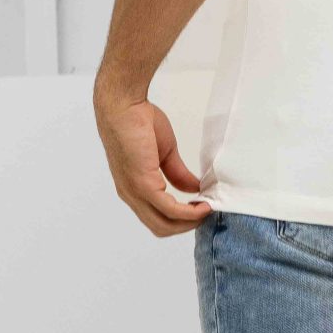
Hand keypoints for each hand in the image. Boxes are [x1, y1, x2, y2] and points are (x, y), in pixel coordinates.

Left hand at [93, 88, 210, 236]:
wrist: (124, 106)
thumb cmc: (138, 122)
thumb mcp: (164, 153)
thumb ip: (178, 173)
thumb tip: (194, 189)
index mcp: (134, 189)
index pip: (157, 218)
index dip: (180, 219)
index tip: (200, 209)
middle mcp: (131, 195)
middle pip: (161, 227)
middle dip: (187, 226)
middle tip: (207, 213)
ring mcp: (135, 192)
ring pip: (164, 224)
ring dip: (189, 222)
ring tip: (208, 209)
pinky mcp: (142, 184)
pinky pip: (168, 208)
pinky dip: (188, 212)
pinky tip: (202, 205)